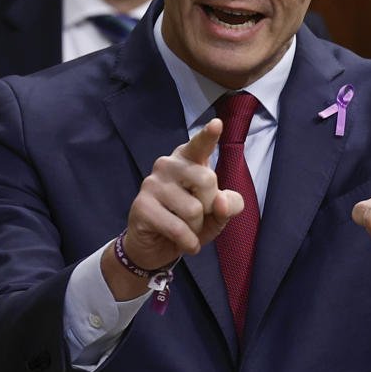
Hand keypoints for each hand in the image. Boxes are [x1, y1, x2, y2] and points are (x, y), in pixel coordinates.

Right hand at [105, 118, 244, 299]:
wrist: (156, 246)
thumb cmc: (189, 223)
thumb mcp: (217, 214)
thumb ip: (229, 205)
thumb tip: (222, 202)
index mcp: (188, 160)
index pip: (199, 145)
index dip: (208, 136)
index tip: (217, 124)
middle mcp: (167, 165)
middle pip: (207, 180)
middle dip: (210, 206)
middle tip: (197, 215)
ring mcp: (151, 184)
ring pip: (193, 209)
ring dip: (196, 228)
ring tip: (186, 228)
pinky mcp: (141, 206)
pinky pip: (179, 228)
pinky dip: (188, 242)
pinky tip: (184, 243)